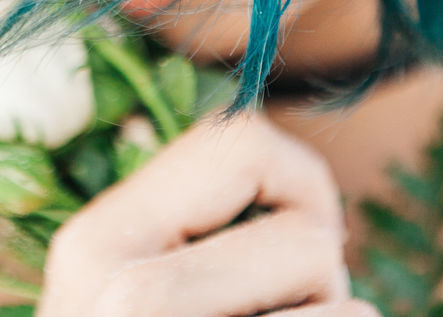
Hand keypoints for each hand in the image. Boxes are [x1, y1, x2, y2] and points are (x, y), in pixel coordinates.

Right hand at [37, 110, 376, 316]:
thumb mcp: (123, 289)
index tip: (290, 234)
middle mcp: (125, 298)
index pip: (240, 142)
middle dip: (316, 282)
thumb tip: (302, 182)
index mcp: (93, 245)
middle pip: (311, 238)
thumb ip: (188, 230)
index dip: (297, 182)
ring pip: (349, 310)